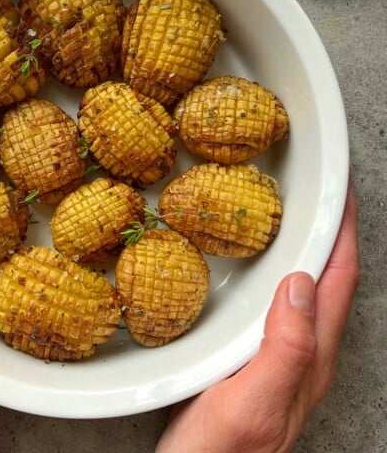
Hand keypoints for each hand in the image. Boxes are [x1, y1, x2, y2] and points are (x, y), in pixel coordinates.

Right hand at [156, 178, 359, 452]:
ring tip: (298, 219)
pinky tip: (264, 271)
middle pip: (330, 282)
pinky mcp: (258, 360)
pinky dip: (281, 274)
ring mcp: (283, 358)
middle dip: (332, 235)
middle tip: (321, 196)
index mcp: (309, 358)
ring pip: (307, 292)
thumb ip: (284, 349)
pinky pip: (281, 305)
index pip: (338, 282)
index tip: (341, 194)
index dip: (343, 235)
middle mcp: (304, 355)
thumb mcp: (253, 402)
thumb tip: (299, 284)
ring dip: (309, 251)